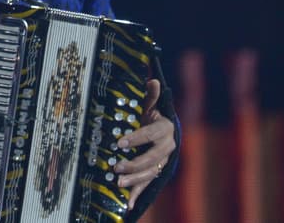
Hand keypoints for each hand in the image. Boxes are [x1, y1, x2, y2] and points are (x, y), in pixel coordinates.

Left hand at [112, 78, 176, 211]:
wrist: (166, 134)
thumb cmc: (153, 117)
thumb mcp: (152, 106)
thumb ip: (151, 96)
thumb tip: (153, 80)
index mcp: (165, 130)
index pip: (150, 135)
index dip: (136, 139)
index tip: (120, 142)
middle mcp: (166, 148)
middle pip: (151, 158)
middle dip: (133, 164)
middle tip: (116, 166)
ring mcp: (162, 162)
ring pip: (150, 173)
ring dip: (135, 180)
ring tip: (118, 183)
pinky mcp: (157, 172)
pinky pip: (148, 185)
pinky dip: (138, 194)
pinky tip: (127, 204)